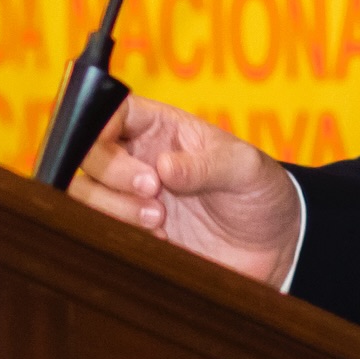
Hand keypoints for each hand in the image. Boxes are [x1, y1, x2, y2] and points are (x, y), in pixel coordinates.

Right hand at [67, 97, 301, 286]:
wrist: (274, 246)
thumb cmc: (261, 192)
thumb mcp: (245, 169)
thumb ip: (206, 165)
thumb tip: (164, 166)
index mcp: (163, 130)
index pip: (113, 112)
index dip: (101, 124)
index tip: (121, 151)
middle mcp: (139, 161)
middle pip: (89, 155)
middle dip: (113, 174)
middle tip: (153, 192)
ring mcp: (132, 200)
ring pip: (85, 195)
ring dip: (113, 208)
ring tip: (160, 220)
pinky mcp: (135, 235)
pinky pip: (101, 232)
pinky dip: (121, 236)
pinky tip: (160, 241)